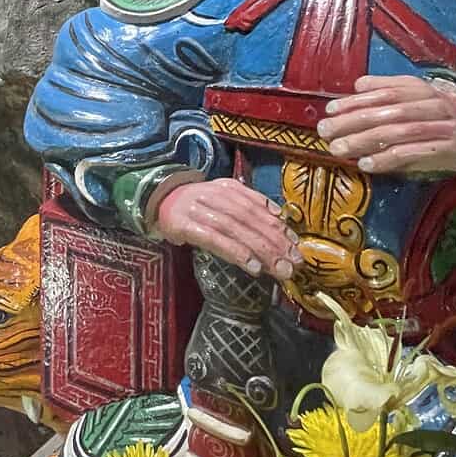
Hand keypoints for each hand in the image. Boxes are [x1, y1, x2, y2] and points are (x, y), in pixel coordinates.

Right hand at [155, 178, 302, 278]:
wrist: (158, 200)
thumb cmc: (197, 204)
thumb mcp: (223, 197)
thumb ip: (250, 204)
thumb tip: (280, 216)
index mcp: (228, 188)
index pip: (259, 207)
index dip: (280, 227)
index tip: (296, 246)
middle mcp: (215, 195)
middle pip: (251, 219)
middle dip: (275, 242)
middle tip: (293, 263)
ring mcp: (199, 209)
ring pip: (236, 230)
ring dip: (261, 250)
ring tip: (279, 268)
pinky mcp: (184, 225)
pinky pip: (215, 240)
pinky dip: (236, 252)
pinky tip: (252, 266)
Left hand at [317, 74, 455, 173]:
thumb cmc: (438, 115)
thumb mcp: (416, 95)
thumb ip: (387, 88)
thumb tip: (357, 85)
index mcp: (420, 89)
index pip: (383, 93)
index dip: (355, 101)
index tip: (330, 110)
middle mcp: (432, 105)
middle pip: (387, 113)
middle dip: (352, 122)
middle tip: (326, 131)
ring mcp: (442, 127)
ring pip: (397, 133)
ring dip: (364, 142)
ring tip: (338, 149)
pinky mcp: (449, 150)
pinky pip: (412, 154)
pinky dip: (386, 159)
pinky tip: (366, 163)